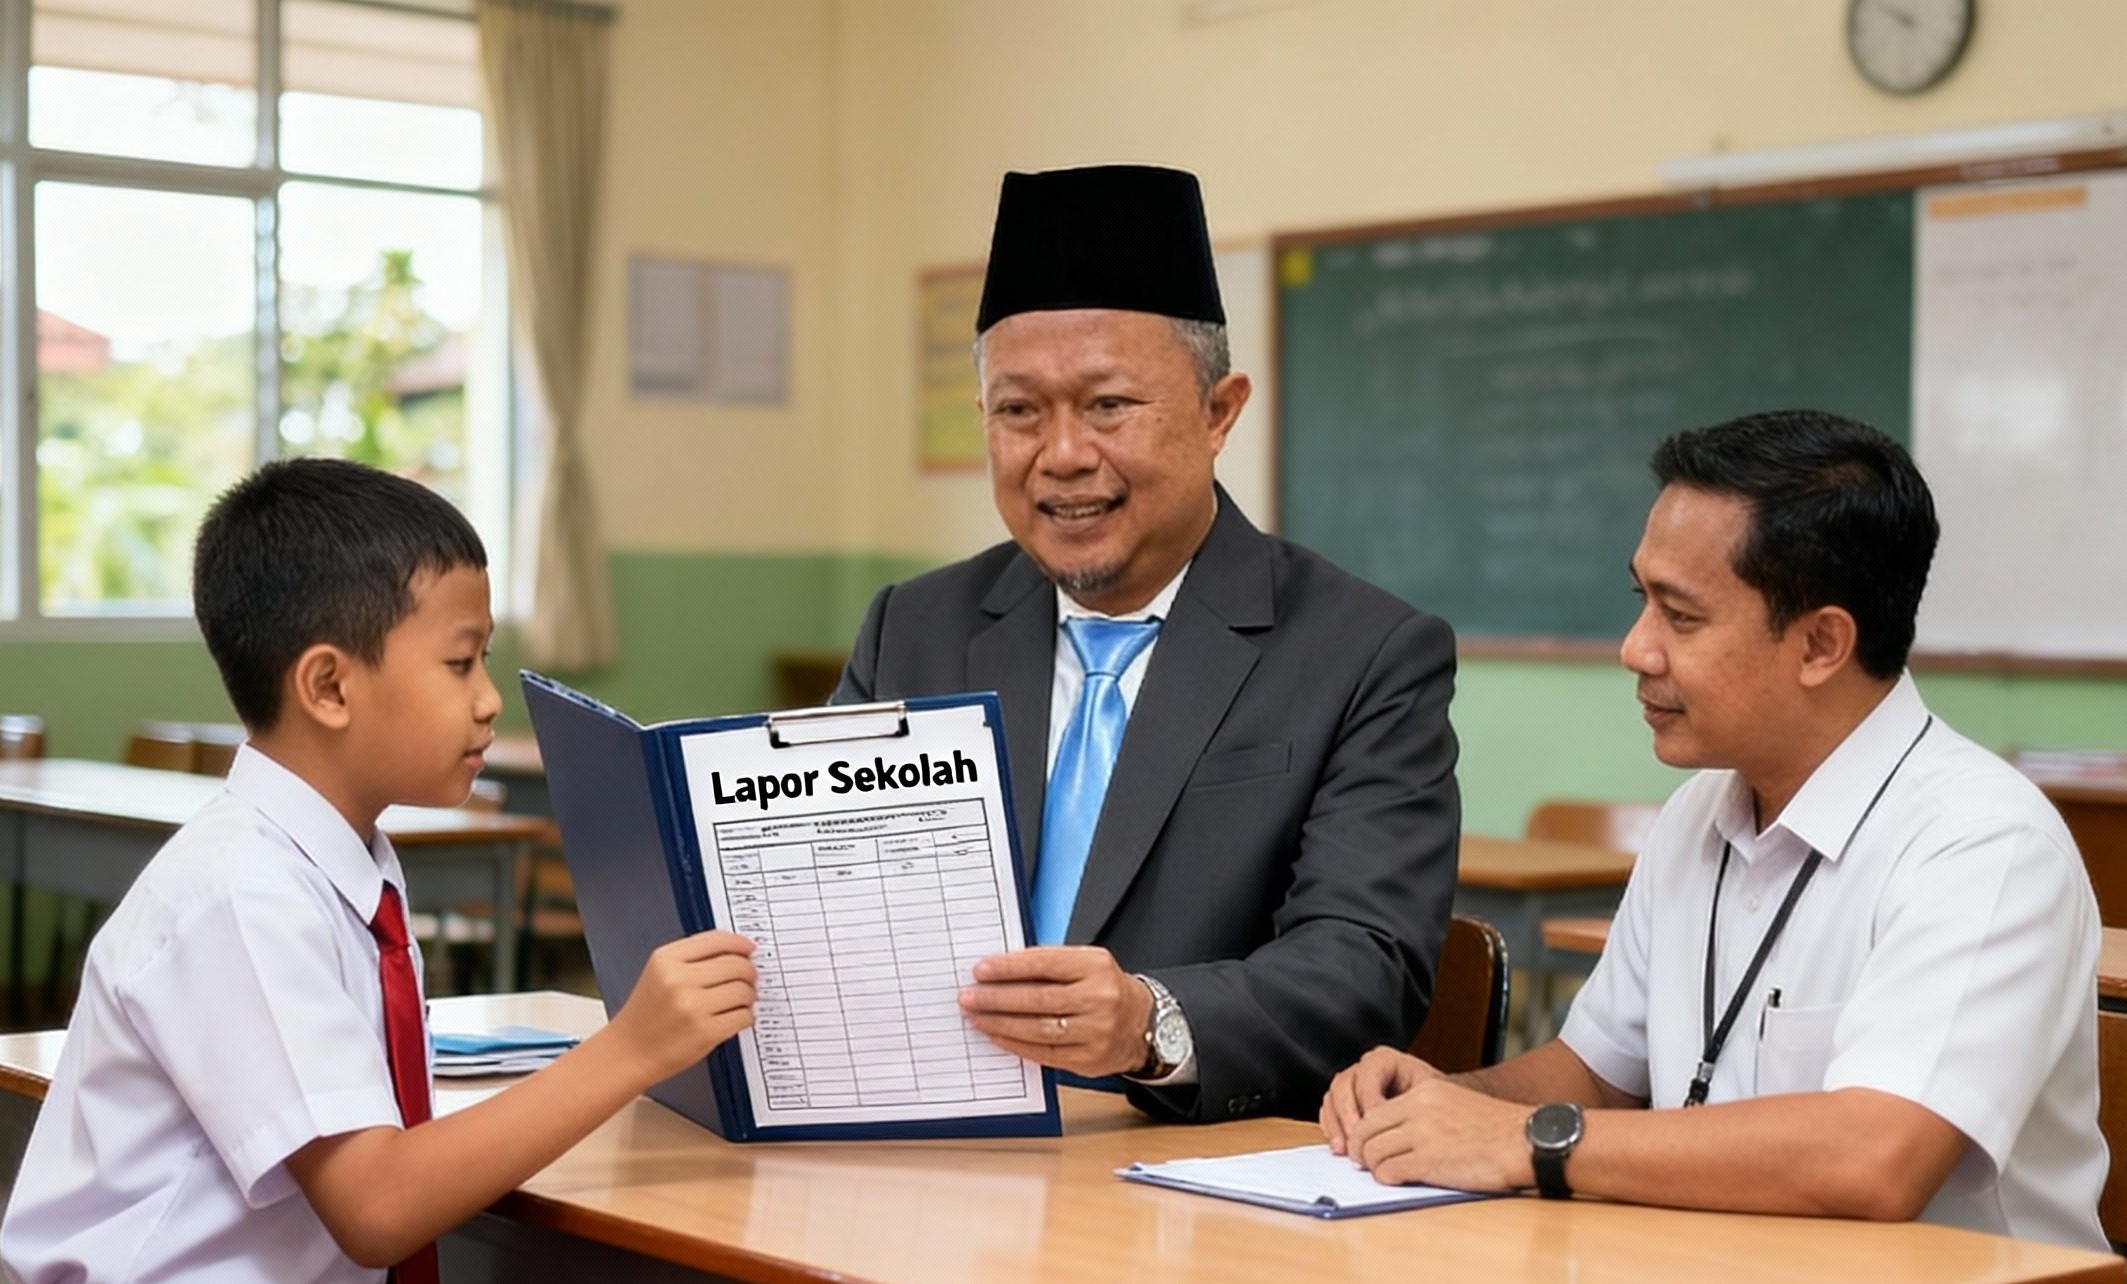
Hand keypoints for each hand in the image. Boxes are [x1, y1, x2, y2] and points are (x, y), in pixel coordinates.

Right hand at [606, 931, 757, 1084]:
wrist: (628, 1052)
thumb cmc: (646, 1014)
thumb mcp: (659, 973)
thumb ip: (693, 958)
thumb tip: (739, 950)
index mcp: (667, 959)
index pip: (717, 940)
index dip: (740, 943)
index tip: (749, 948)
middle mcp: (679, 979)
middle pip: (737, 965)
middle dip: (749, 973)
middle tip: (748, 981)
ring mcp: (693, 1006)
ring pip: (744, 990)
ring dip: (748, 997)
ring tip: (738, 1003)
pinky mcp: (705, 1032)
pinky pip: (744, 1016)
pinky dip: (745, 1017)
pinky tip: (735, 1018)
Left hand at [958, 947, 1152, 1076]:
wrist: (1144, 1023)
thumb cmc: (1104, 988)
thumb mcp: (1086, 964)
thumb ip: (1048, 965)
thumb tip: (998, 973)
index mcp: (1096, 966)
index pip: (1045, 964)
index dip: (1009, 968)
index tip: (981, 970)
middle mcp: (1099, 999)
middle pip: (1038, 999)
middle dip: (997, 998)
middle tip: (968, 996)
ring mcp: (1096, 1032)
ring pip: (1038, 1029)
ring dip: (1000, 1023)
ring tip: (976, 1016)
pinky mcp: (1089, 1060)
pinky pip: (1044, 1053)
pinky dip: (1015, 1044)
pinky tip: (996, 1035)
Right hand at [1319, 1045, 1440, 1154]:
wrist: (1434, 1110)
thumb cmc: (1436, 1101)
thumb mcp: (1431, 1095)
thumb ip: (1414, 1102)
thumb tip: (1397, 1121)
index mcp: (1385, 1060)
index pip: (1367, 1073)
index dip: (1368, 1098)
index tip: (1377, 1122)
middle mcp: (1364, 1070)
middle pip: (1343, 1085)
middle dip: (1348, 1114)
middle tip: (1357, 1138)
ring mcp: (1351, 1086)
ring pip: (1332, 1099)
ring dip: (1337, 1125)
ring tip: (1346, 1149)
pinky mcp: (1344, 1105)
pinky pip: (1328, 1113)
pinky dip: (1332, 1131)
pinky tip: (1341, 1149)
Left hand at [1340, 1075, 1534, 1191]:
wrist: (1526, 1141)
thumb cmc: (1498, 1129)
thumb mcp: (1455, 1103)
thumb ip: (1423, 1113)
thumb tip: (1395, 1134)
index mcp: (1424, 1092)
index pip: (1374, 1110)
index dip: (1365, 1132)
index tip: (1368, 1146)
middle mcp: (1418, 1109)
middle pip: (1365, 1131)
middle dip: (1362, 1150)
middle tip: (1367, 1163)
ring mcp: (1422, 1134)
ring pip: (1372, 1152)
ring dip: (1374, 1167)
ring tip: (1385, 1173)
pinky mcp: (1429, 1161)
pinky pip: (1388, 1171)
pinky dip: (1387, 1178)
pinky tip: (1398, 1180)